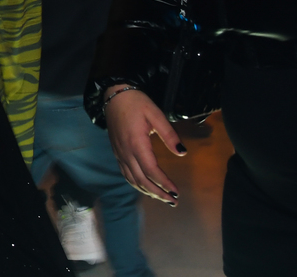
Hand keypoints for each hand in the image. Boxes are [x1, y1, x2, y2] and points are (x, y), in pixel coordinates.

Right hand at [104, 88, 185, 204]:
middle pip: (142, 180)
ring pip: (132, 180)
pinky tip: (145, 187)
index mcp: (137, 144)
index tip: (177, 192)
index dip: (164, 183)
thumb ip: (169, 134)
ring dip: (148, 191)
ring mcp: (120, 154)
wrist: (113, 96)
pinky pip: (126, 174)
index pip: (152, 171)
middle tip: (173, 201)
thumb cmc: (136, 103)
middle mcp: (126, 152)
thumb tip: (182, 153)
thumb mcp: (156, 114)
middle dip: (158, 193)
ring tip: (163, 198)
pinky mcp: (117, 152)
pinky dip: (136, 184)